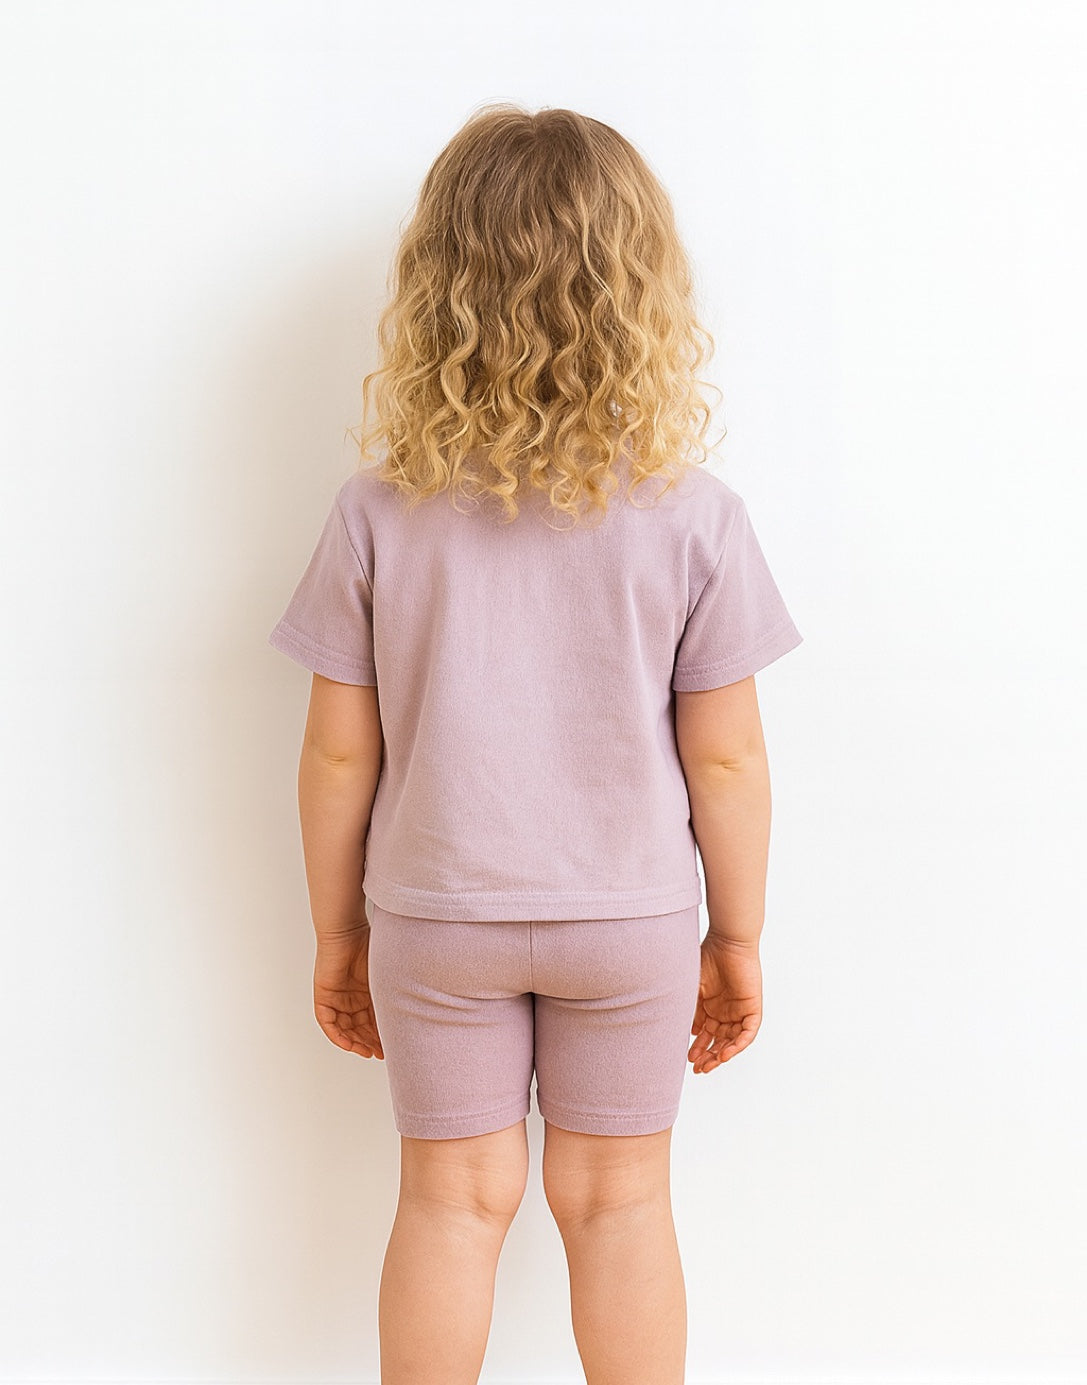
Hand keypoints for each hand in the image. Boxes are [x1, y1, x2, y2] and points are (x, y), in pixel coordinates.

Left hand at [313, 926, 383, 1059]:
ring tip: (369, 1051)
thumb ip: (394, 993)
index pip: (373, 1020)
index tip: (393, 1048)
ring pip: (345, 1029)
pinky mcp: (323, 997)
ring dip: (356, 1042)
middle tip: (383, 1054)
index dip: (382, 1035)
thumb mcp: (385, 977)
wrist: (346, 931)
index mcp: (366, 992)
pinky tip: (350, 1044)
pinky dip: (338, 1035)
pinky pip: (328, 1023)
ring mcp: (336, 998)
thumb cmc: (369, 946)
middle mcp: (351, 998)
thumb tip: (417, 1010)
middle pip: (359, 1028)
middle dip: (371, 1042)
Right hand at [688, 935, 761, 1072]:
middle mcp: (725, 1011)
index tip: (687, 1059)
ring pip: (732, 1040)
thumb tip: (684, 1033)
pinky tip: (725, 1053)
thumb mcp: (692, 987)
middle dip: (708, 1056)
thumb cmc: (707, 958)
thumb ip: (689, 1009)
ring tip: (709, 1065)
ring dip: (721, 1054)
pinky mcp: (752, 1008)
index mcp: (710, 1007)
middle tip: (698, 1069)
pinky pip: (747, 1033)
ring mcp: (739, 1011)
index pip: (704, 1034)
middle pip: (718, 1040)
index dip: (697, 1047)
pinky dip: (737, 1045)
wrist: (728, 942)